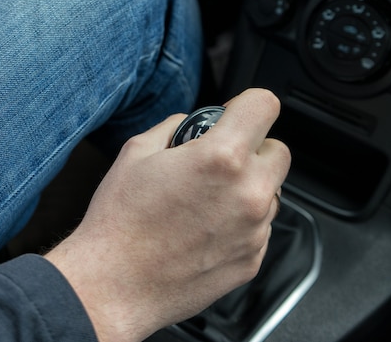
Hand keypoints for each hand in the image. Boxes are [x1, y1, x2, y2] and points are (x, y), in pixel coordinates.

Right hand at [45, 88, 290, 341]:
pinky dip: (241, 222)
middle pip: (278, 151)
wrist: (113, 285)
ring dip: (249, 187)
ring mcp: (254, 231)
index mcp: (221, 158)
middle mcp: (248, 193)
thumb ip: (176, 126)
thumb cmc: (119, 223)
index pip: (264, 105)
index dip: (248, 105)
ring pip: (271, 191)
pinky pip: (260, 227)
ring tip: (206, 201)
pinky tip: (205, 229)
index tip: (238, 115)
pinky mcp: (252, 261)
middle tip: (219, 161)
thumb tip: (195, 124)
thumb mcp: (136, 151)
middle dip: (252, 148)